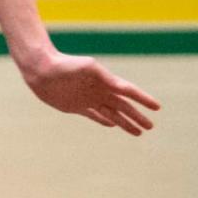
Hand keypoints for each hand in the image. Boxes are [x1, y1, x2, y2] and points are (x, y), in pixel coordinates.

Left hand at [21, 48, 159, 135]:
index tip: (157, 107)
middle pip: (123, 106)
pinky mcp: (76, 106)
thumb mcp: (86, 67)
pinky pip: (95, 116)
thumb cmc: (64, 65)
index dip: (143, 99)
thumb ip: (104, 76)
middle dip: (137, 116)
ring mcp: (88, 99)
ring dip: (125, 123)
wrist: (40, 69)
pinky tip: (112, 125)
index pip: (128, 91)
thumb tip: (121, 87)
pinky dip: (104, 121)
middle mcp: (98, 90)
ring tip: (138, 132)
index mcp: (104, 81)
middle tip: (151, 127)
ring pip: (112, 114)